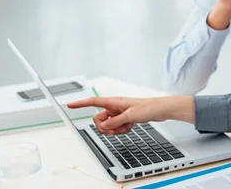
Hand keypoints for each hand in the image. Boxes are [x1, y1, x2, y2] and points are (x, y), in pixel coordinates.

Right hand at [67, 96, 194, 135]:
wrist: (160, 109)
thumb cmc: (147, 107)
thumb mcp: (130, 116)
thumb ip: (115, 121)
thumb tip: (104, 126)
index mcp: (114, 101)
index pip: (93, 102)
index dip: (80, 104)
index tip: (69, 105)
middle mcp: (115, 106)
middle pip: (99, 119)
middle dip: (106, 127)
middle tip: (117, 127)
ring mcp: (119, 113)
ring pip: (108, 125)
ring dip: (115, 129)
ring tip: (127, 126)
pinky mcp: (124, 118)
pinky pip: (116, 128)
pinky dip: (122, 130)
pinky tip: (131, 126)